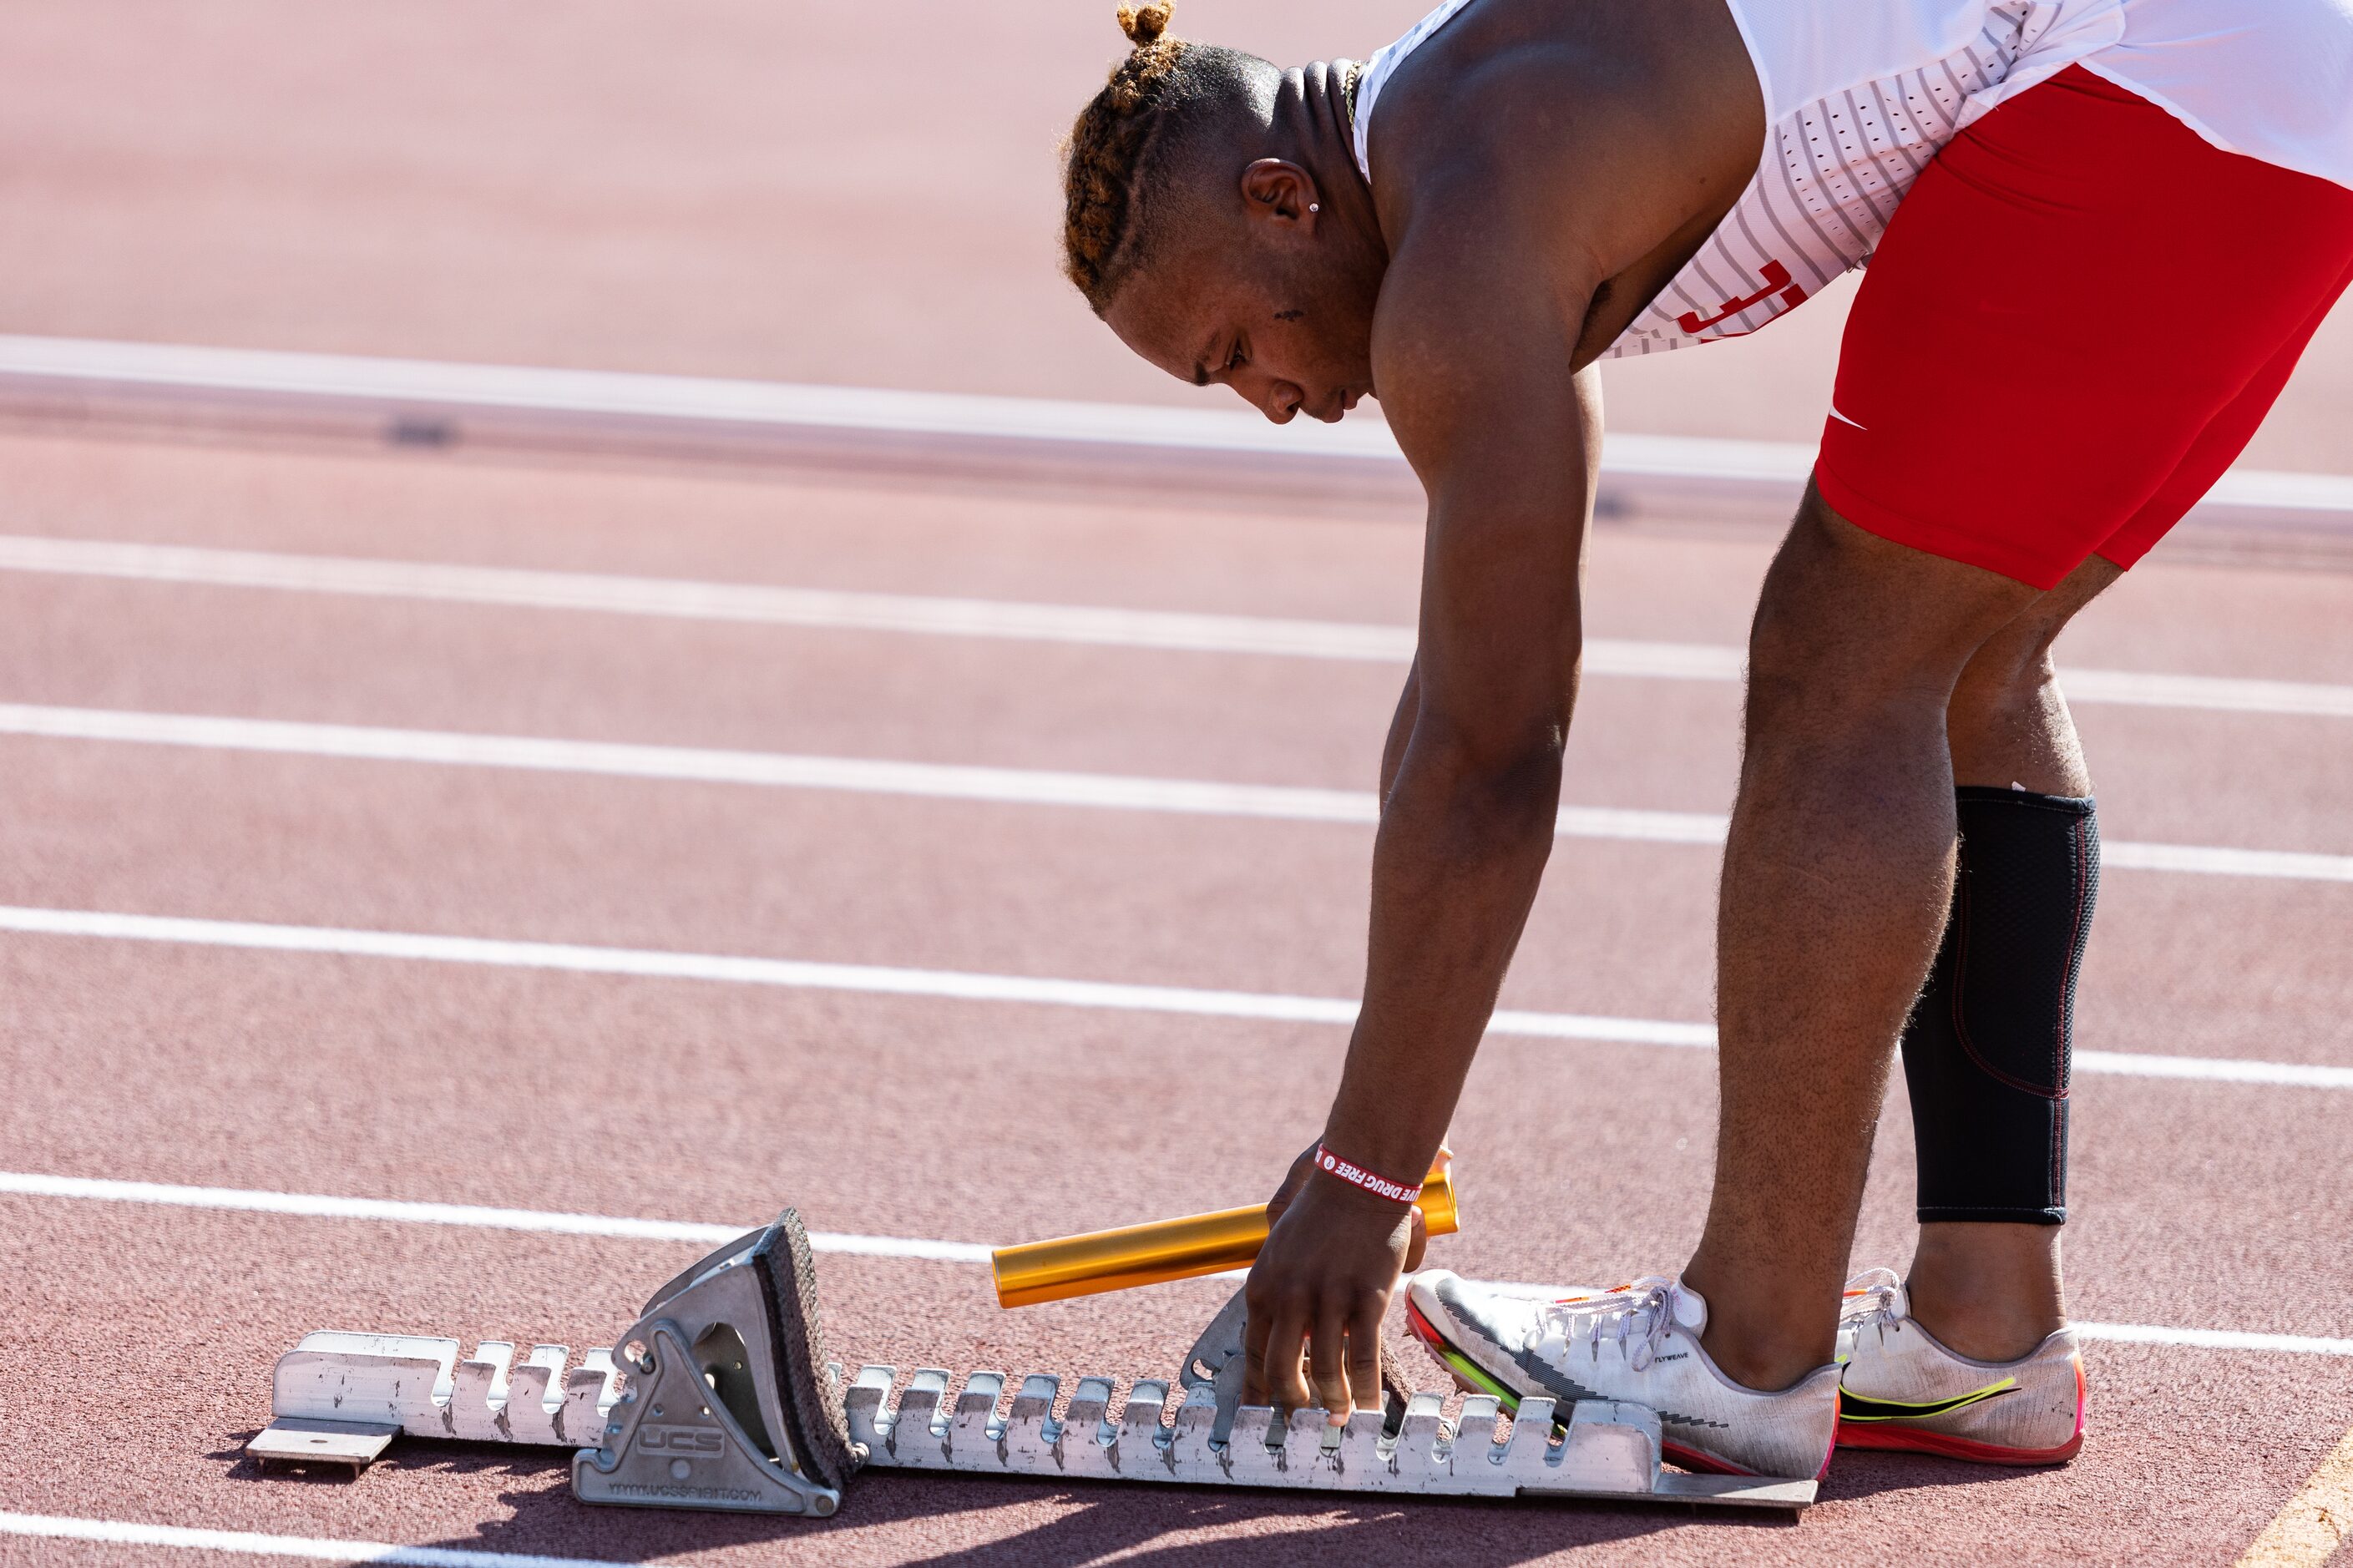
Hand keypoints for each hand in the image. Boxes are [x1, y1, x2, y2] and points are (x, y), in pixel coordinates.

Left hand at [1243, 1147, 1427, 1422]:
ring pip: (1323, 1370)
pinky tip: (1369, 1408)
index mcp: (1262, 1285)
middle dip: (1292, 1404)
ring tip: (1340, 1419)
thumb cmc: (1322, 1214)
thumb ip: (1279, 1294)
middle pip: (1282, 1370)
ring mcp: (1328, 1296)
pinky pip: (1364, 1356)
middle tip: (1302, 1421)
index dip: (1257, 1390)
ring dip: (1332, 1403)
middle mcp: (1289, 1294)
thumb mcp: (1282, 1252)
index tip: (1262, 1413)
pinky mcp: (1367, 1295)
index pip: (1253, 1352)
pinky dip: (1366, 1390)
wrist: (1359, 1180)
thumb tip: (1285, 1337)